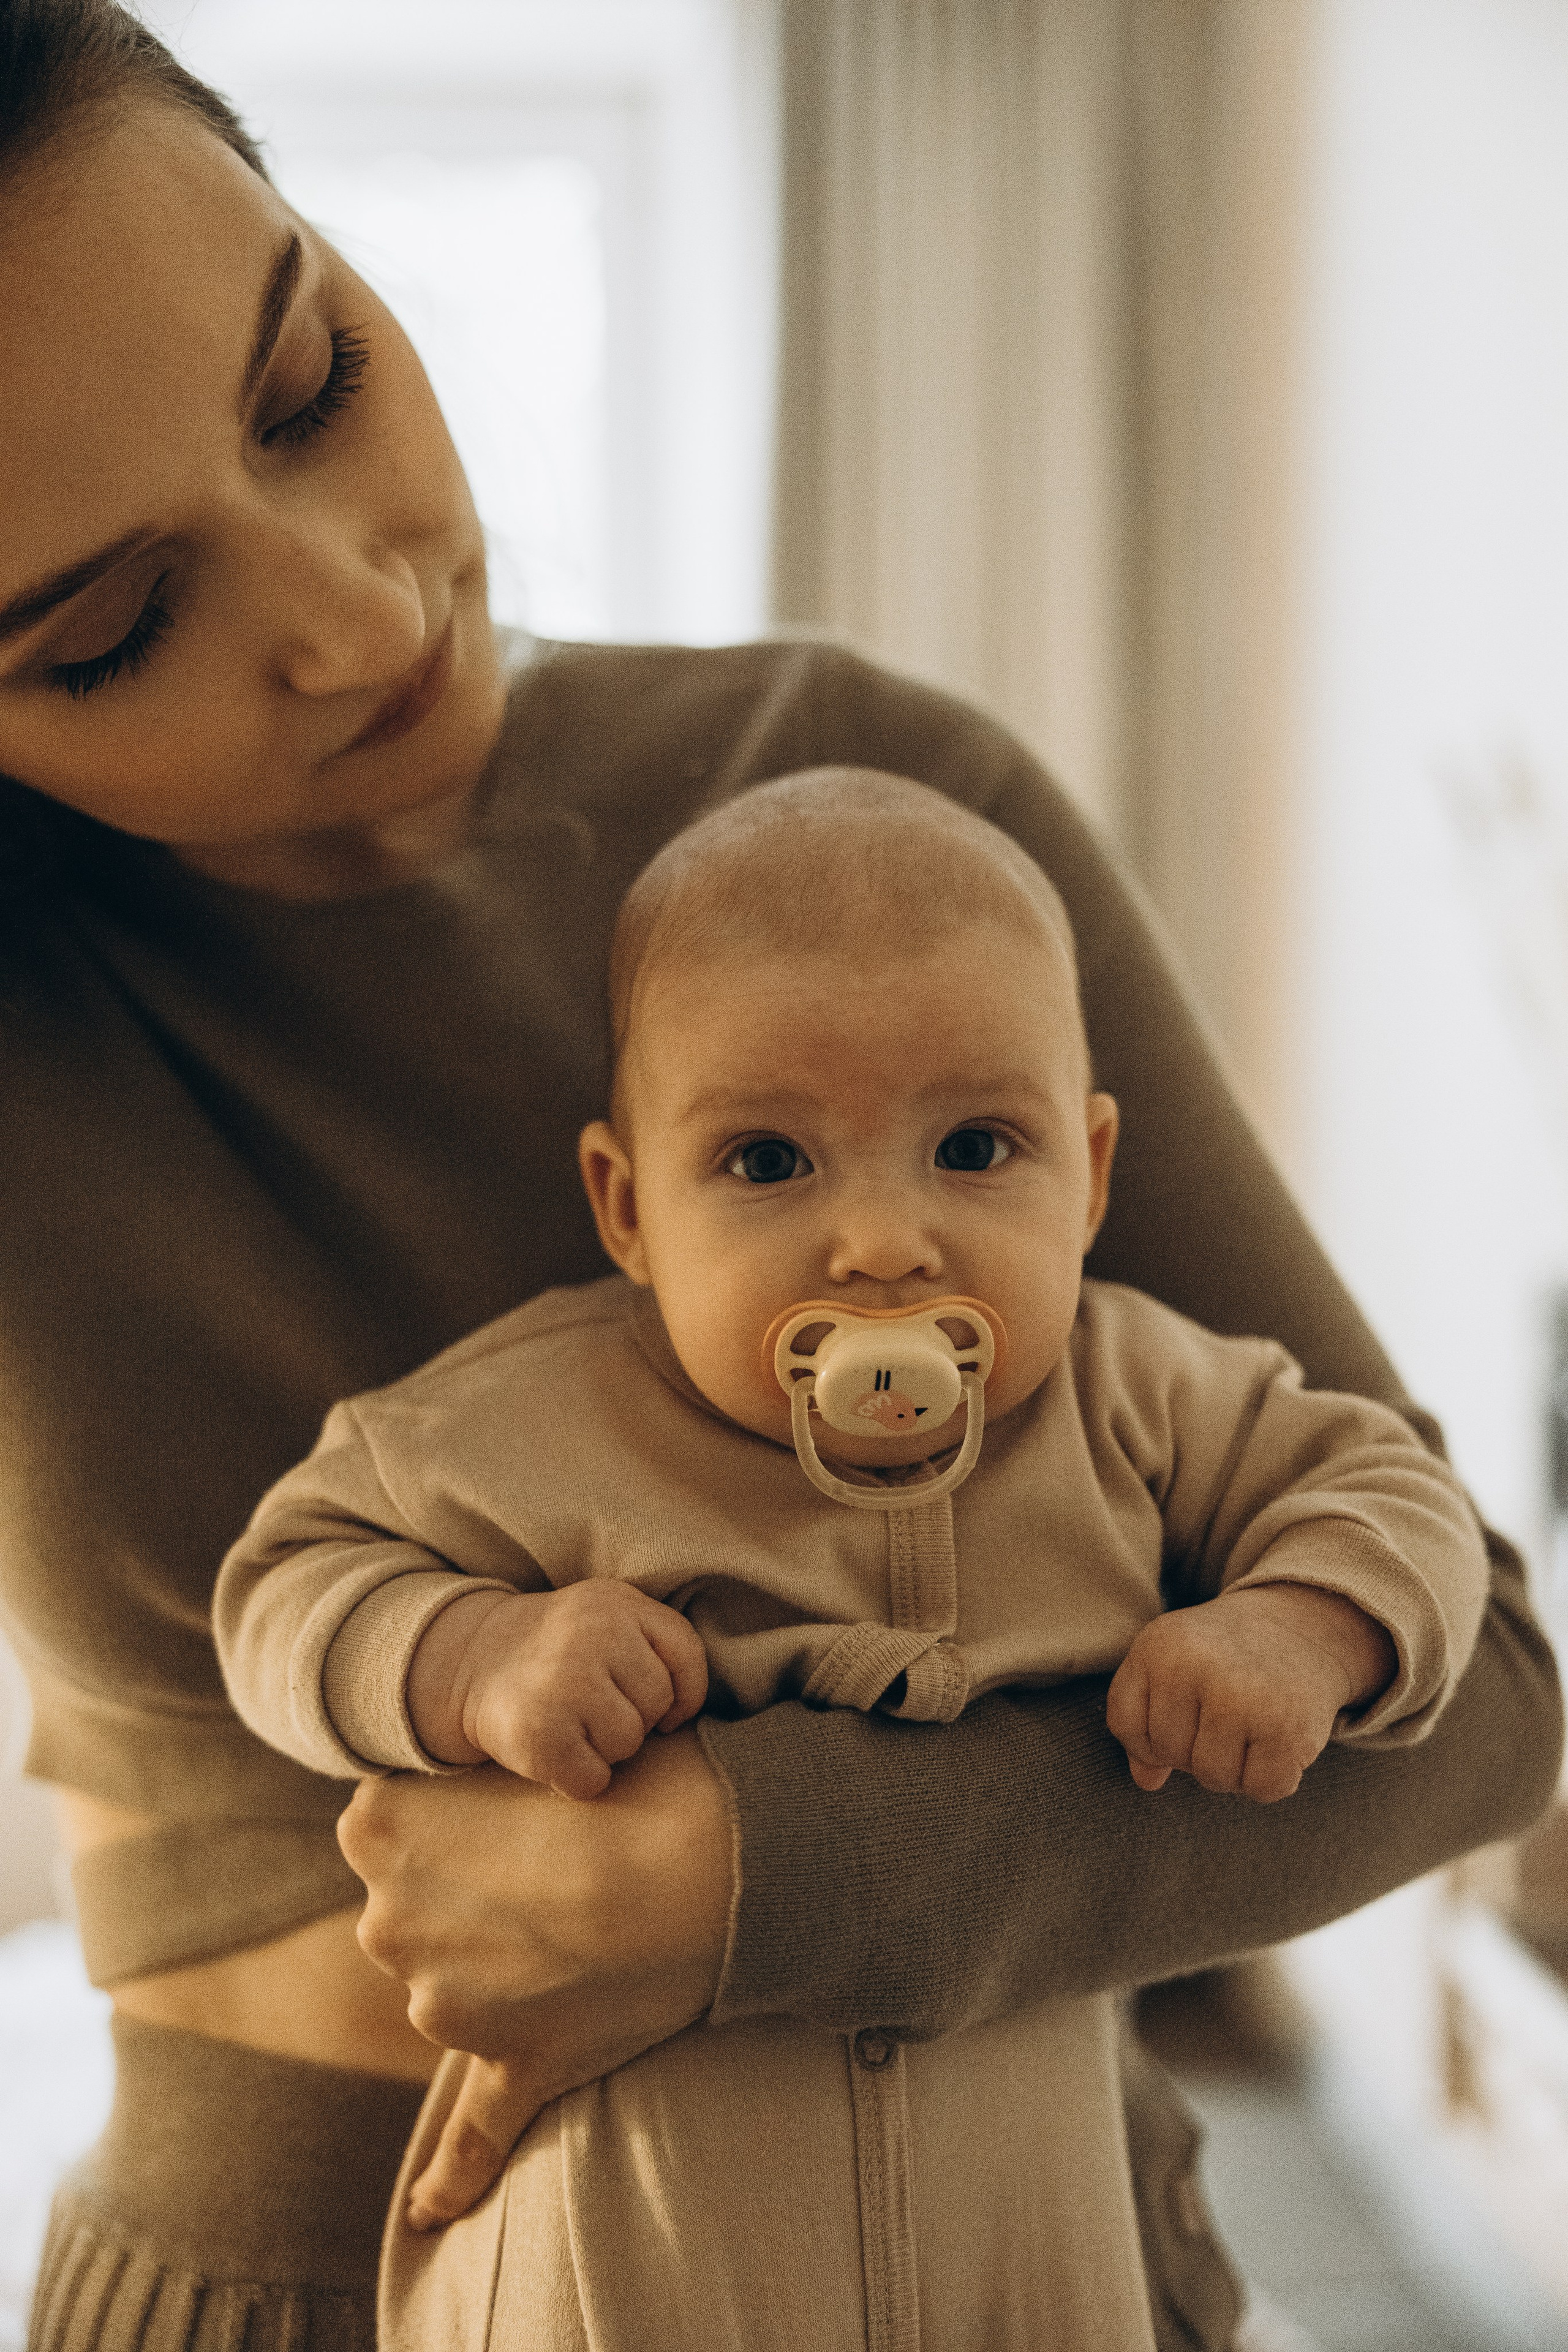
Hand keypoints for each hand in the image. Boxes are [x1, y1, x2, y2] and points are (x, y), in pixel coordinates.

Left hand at [337, 1729, 732, 2225]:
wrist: (716, 1858)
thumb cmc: (636, 1783)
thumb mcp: (531, 1744)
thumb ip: (472, 1776)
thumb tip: (477, 1803)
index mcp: (381, 1822)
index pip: (385, 1828)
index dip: (450, 1821)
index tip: (512, 1812)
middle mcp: (390, 1917)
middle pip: (410, 1914)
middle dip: (467, 1899)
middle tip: (560, 1865)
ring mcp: (445, 2001)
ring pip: (452, 1994)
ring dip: (501, 1976)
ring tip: (590, 1927)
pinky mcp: (512, 2064)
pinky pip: (471, 2137)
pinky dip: (448, 2181)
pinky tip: (425, 2215)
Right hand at [407, 1582, 708, 1799]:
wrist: (471, 1663)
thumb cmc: (559, 1653)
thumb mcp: (607, 1620)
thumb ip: (655, 1645)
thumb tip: (682, 1715)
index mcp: (615, 1602)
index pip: (686, 1654)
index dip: (684, 1693)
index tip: (663, 1710)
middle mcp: (591, 1633)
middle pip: (657, 1703)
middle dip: (633, 1717)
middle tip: (592, 1707)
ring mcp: (563, 1682)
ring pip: (628, 1743)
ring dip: (603, 1748)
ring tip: (570, 1723)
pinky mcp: (539, 1732)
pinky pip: (593, 1779)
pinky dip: (576, 1777)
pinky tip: (553, 1749)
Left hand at [1105, 1582, 1397, 1802]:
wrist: (1301, 1627)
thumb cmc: (1224, 1656)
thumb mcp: (1171, 1665)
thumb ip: (1141, 1720)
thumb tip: (1147, 1780)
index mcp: (1159, 1646)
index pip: (1126, 1727)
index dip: (1149, 1737)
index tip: (1181, 1715)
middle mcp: (1198, 1665)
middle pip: (1169, 1754)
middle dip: (1194, 1749)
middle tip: (1225, 1716)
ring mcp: (1244, 1696)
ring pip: (1213, 1777)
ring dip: (1233, 1768)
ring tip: (1250, 1727)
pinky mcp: (1289, 1727)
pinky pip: (1261, 1789)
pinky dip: (1271, 1779)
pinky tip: (1278, 1741)